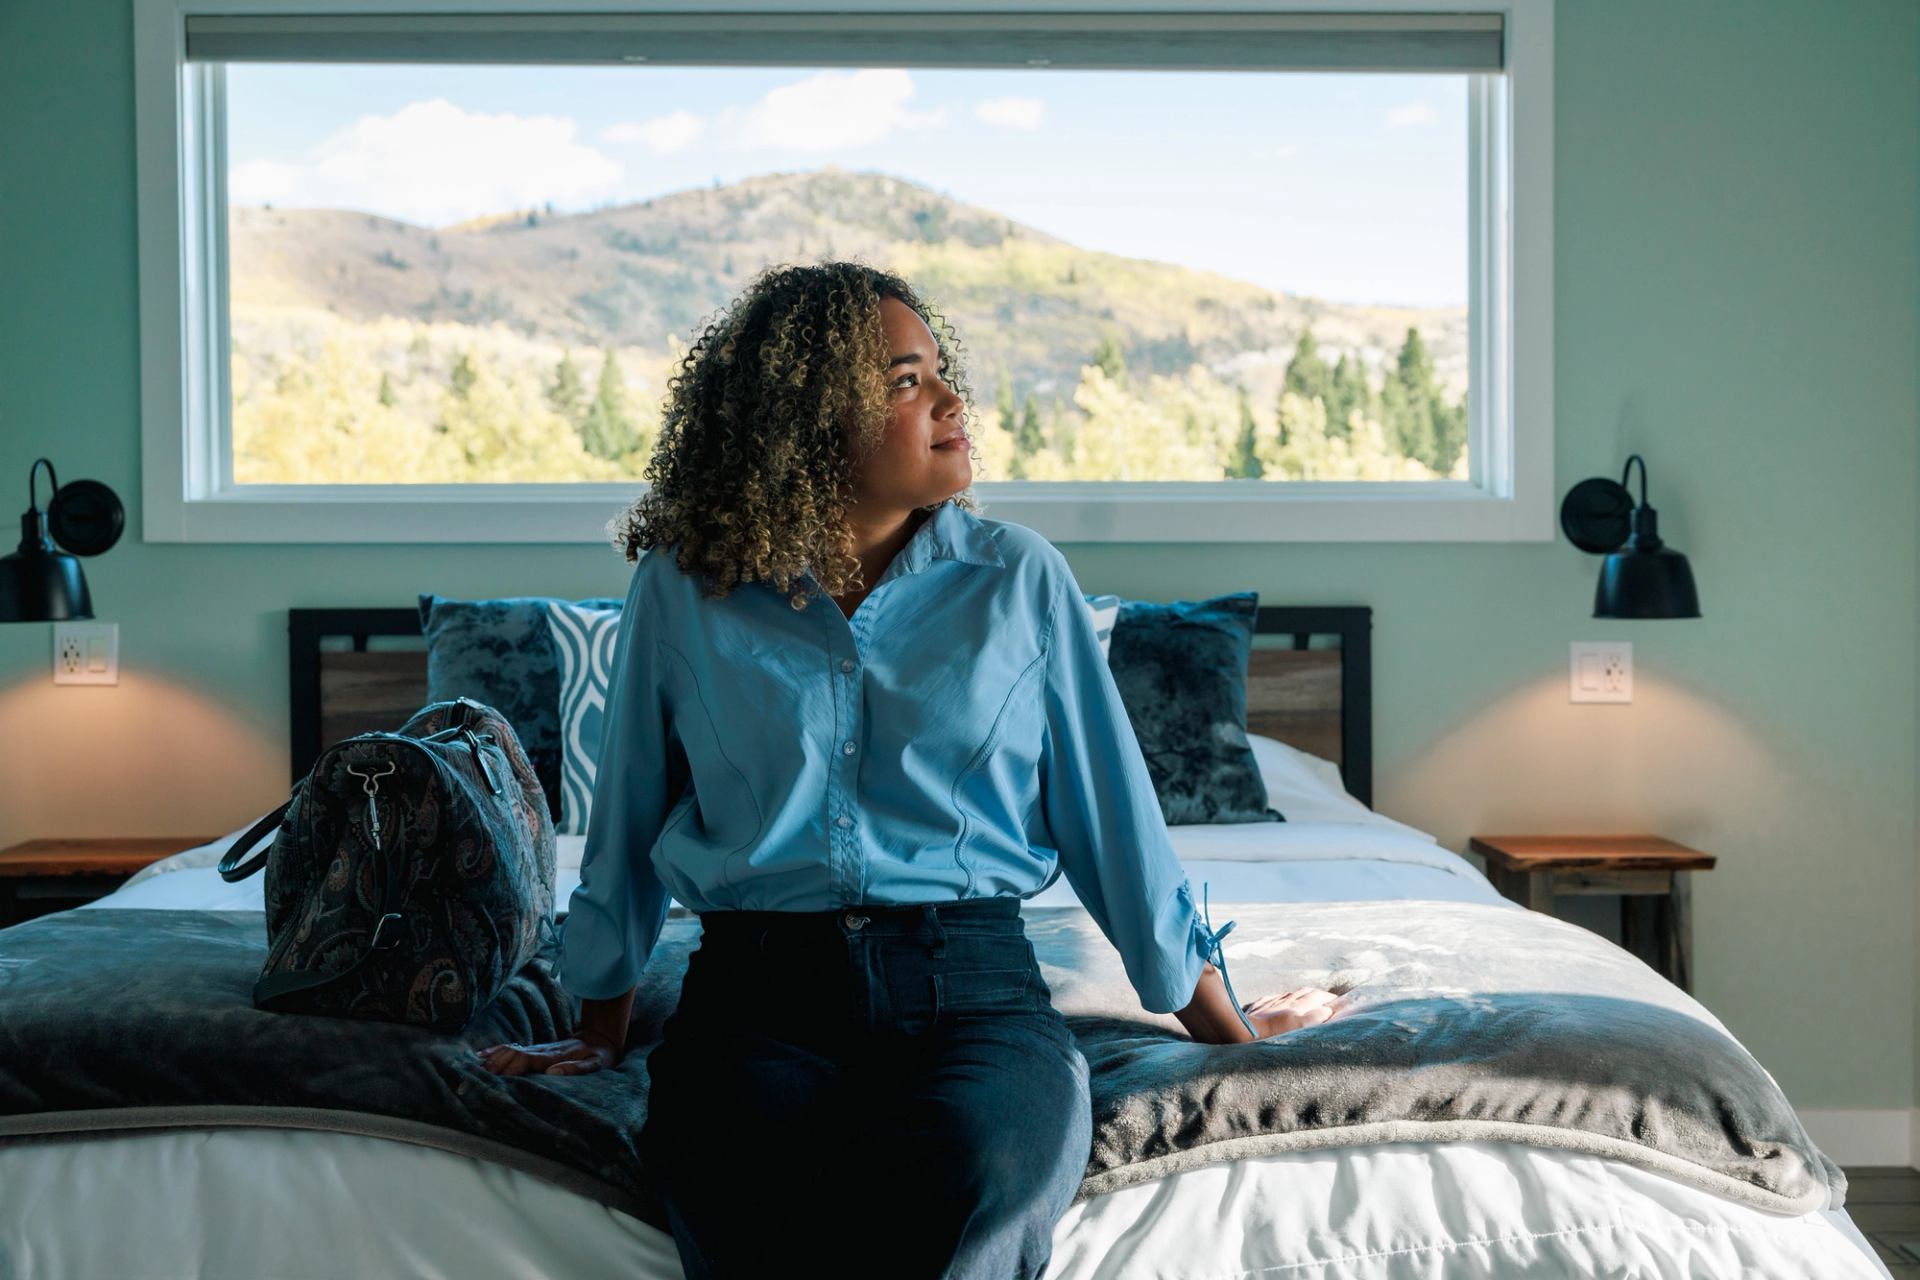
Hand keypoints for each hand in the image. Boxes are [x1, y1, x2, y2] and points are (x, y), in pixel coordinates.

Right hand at [474, 1033, 620, 1075]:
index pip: (525, 1059)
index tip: (493, 1077)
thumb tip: (552, 1073)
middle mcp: (542, 1050)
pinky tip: (481, 1056)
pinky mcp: (536, 1051)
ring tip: (471, 1068)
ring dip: (491, 1058)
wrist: (602, 1037)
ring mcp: (538, 1049)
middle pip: (512, 1054)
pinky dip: (496, 1051)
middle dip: (494, 1065)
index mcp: (554, 1055)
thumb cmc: (600, 1055)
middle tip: (474, 1077)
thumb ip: (576, 1068)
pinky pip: (512, 1049)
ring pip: (509, 1050)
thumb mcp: (596, 1064)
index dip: (509, 1067)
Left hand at [1241, 987, 1342, 1038]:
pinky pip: (1272, 998)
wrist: (1239, 1034)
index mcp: (1296, 1007)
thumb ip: (1314, 1018)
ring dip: (1301, 995)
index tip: (1338, 1003)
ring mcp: (1270, 1004)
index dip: (1329, 998)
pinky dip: (1281, 998)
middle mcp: (1284, 1002)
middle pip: (1304, 992)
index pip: (1317, 996)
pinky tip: (1280, 1000)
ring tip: (1307, 999)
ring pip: (1288, 994)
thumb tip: (1327, 1010)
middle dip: (1317, 994)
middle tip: (1327, 1000)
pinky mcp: (1257, 1008)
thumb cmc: (1270, 1036)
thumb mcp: (1297, 1028)